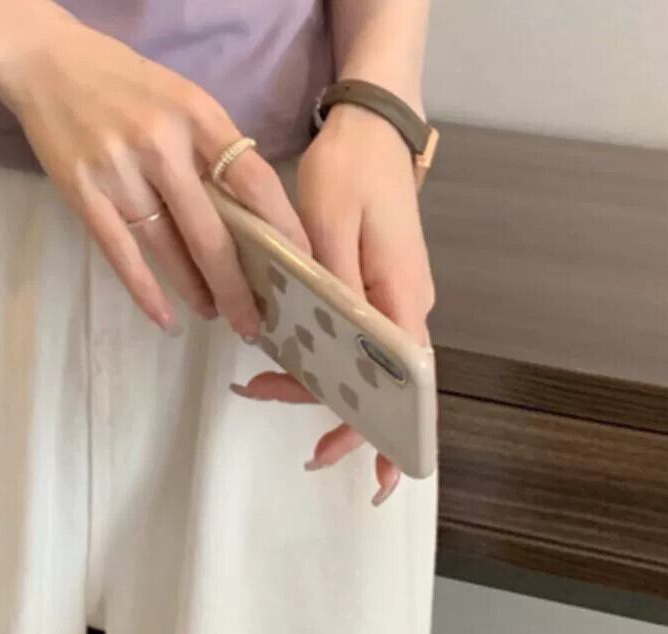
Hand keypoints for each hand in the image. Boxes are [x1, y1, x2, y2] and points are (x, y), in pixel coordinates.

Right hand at [0, 22, 308, 336]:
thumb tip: (253, 211)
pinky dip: (145, 291)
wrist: (49, 64)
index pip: (253, 182)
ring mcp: (119, 172)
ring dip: (196, 290)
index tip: (300, 269)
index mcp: (198, 117)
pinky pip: (121, 253)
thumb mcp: (184, 99)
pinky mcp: (83, 193)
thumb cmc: (127, 84)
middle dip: (238, 285)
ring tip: (216, 314)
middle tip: (256, 321)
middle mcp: (161, 146)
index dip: (282, 230)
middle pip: (211, 231)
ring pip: (168, 248)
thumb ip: (215, 147)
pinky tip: (165, 317)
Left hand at [236, 103, 435, 505]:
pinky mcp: (377, 282)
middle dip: (335, 411)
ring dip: (318, 379)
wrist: (371, 123)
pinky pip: (356, 334)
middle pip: (382, 381)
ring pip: (364, 359)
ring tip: (259, 382)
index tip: (379, 476)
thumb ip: (333, 288)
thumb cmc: (352, 169)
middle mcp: (408, 303)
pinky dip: (323, 352)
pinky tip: (285, 352)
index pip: (408, 384)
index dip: (393, 433)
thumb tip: (332, 346)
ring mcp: (395, 293)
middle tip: (263, 398)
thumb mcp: (329, 225)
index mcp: (402, 296)